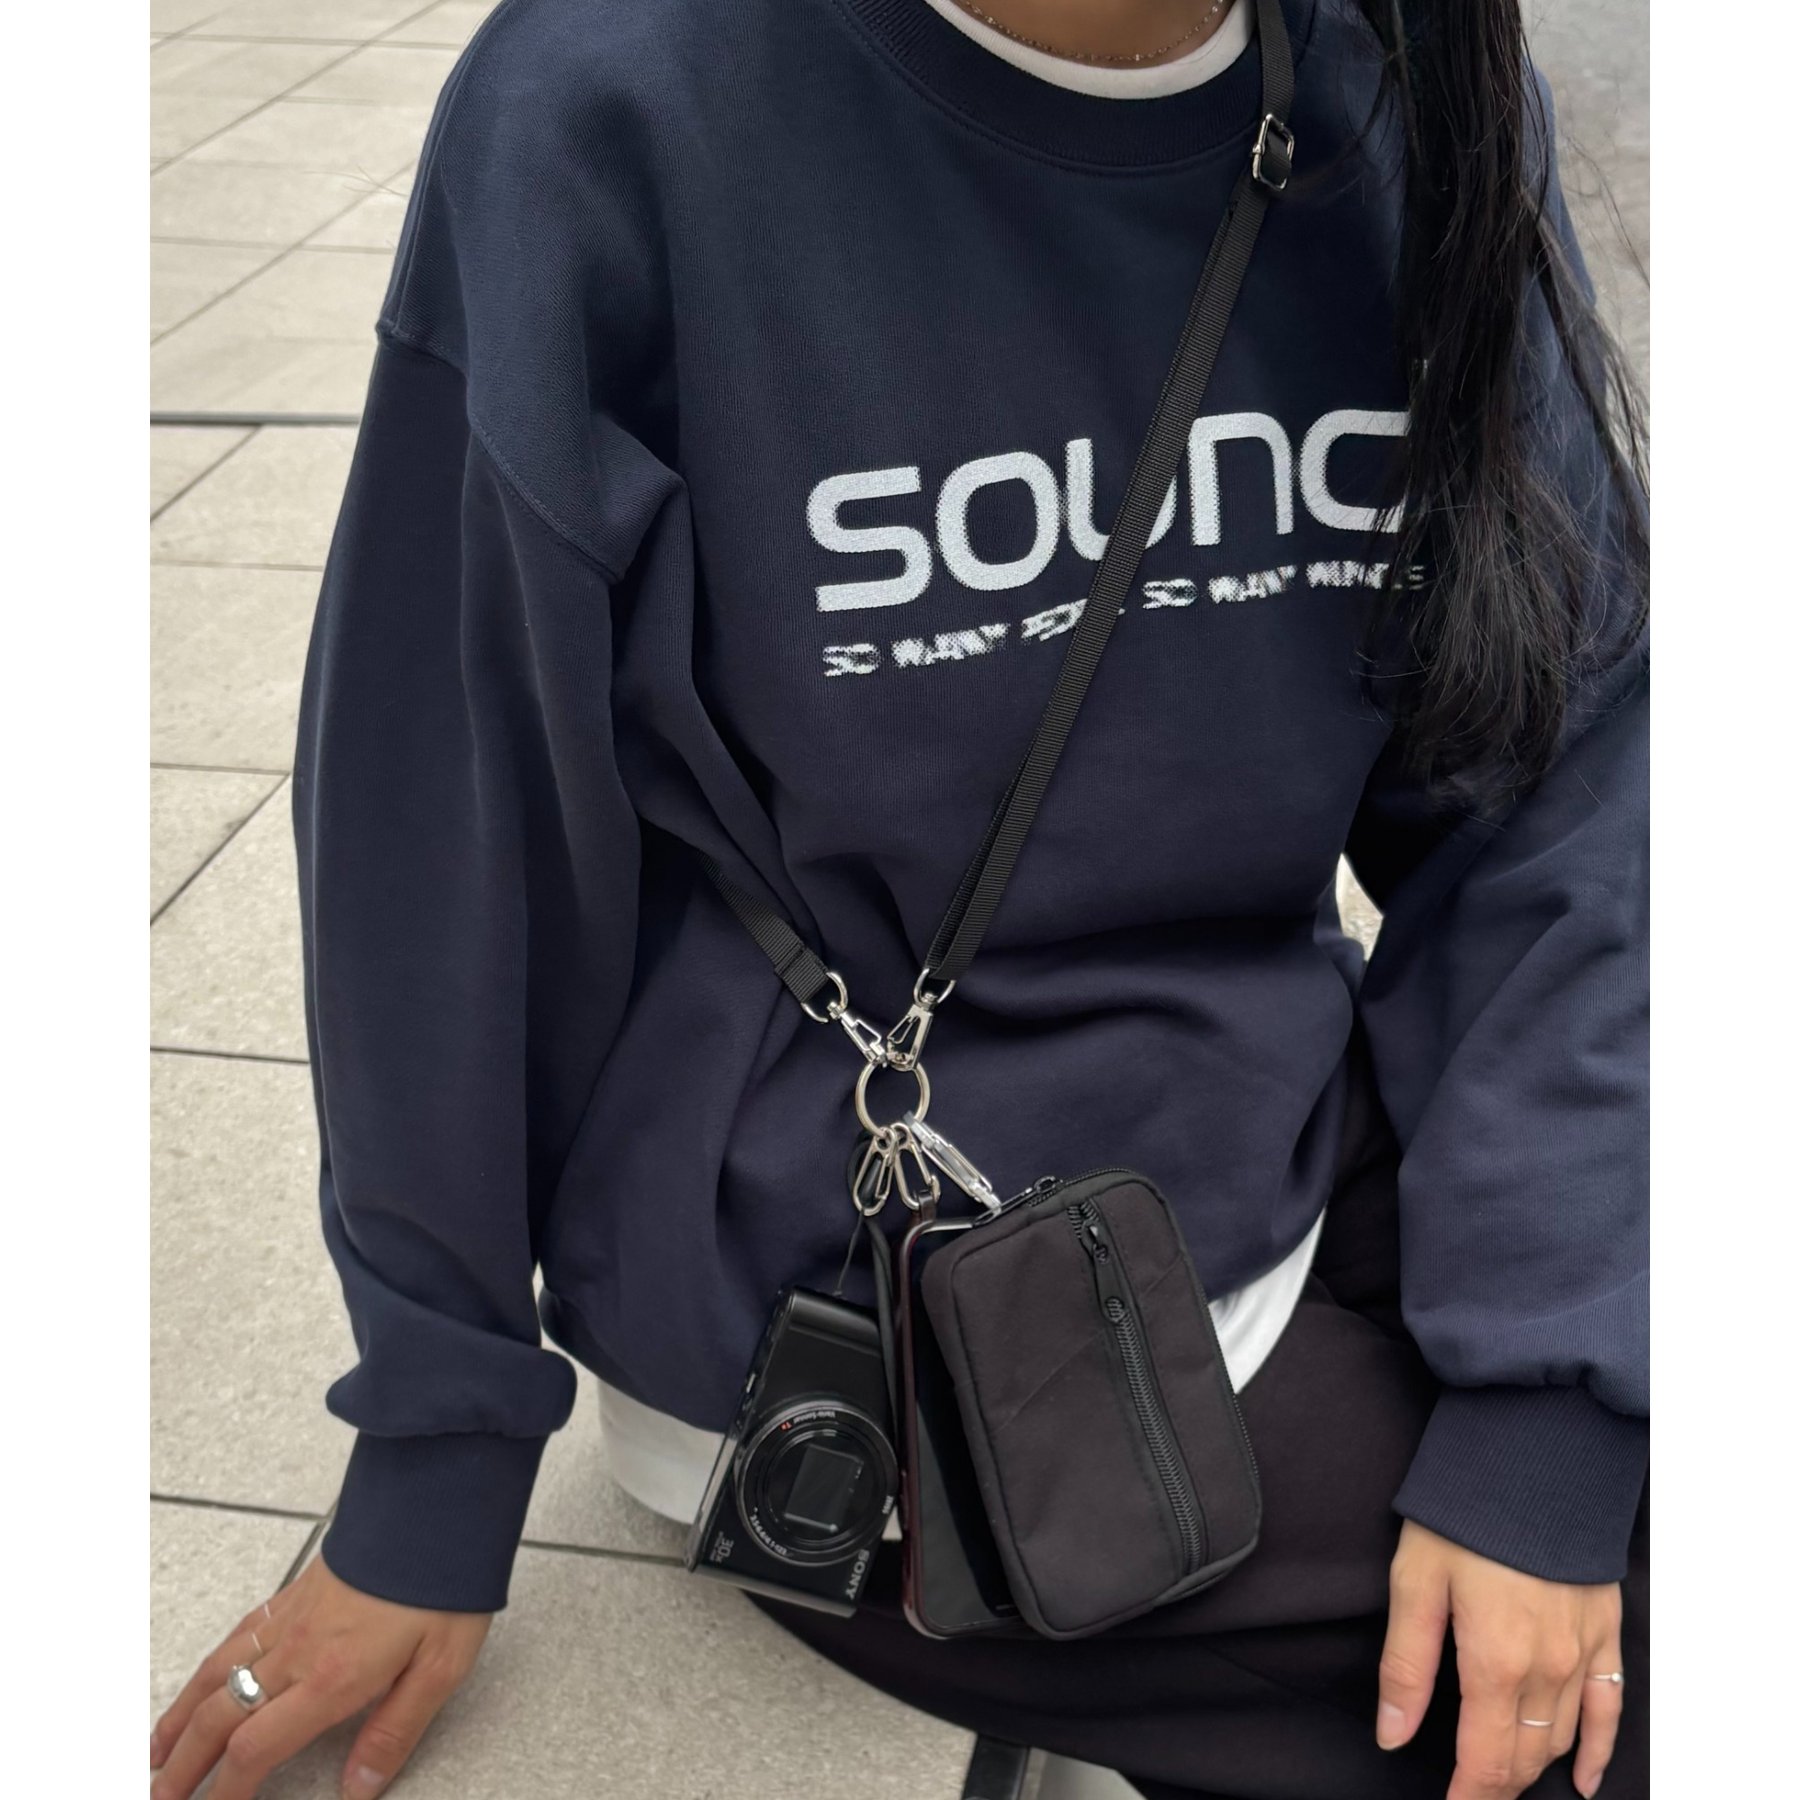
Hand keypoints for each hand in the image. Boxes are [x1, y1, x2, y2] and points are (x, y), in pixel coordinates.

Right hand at [149, 1551, 491, 1799]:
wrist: (433, 1505)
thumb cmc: (442, 1582)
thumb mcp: (440, 1667)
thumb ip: (394, 1731)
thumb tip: (358, 1789)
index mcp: (331, 1678)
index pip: (255, 1749)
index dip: (227, 1792)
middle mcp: (297, 1651)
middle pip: (218, 1718)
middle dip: (182, 1766)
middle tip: (160, 1798)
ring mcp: (291, 1618)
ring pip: (215, 1674)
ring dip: (179, 1718)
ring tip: (157, 1751)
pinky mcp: (297, 1591)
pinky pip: (236, 1635)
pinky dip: (208, 1665)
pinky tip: (202, 1677)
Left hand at [1378, 1520, 1623, 1798]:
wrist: (1533, 1458)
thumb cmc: (1467, 1512)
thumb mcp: (1414, 1583)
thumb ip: (1405, 1666)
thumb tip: (1393, 1732)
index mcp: (1496, 1662)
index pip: (1484, 1760)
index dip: (1467, 1796)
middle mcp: (1548, 1668)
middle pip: (1524, 1756)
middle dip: (1496, 1785)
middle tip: (1472, 1796)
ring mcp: (1583, 1652)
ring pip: (1563, 1738)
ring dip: (1535, 1767)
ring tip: (1507, 1784)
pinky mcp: (1605, 1630)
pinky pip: (1611, 1707)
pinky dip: (1599, 1748)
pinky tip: (1584, 1776)